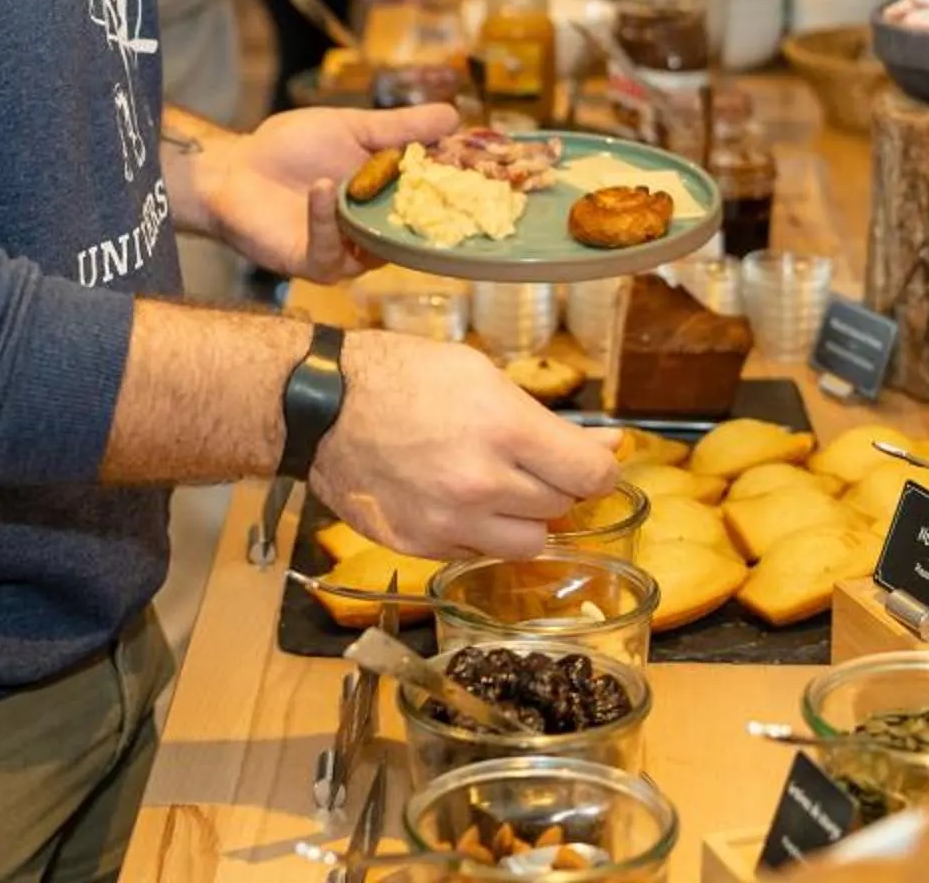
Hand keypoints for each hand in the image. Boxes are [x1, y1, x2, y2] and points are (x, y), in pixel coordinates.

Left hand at [190, 102, 456, 282]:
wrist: (234, 170)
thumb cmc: (290, 147)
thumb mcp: (351, 127)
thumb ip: (399, 127)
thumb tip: (456, 115)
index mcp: (389, 199)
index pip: (433, 199)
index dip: (456, 186)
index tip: (480, 167)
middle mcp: (376, 232)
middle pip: (417, 231)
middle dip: (435, 211)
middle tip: (451, 189)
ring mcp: (347, 253)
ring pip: (380, 248)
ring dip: (381, 217)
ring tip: (381, 181)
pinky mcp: (315, 263)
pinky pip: (330, 249)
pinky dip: (326, 217)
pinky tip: (323, 186)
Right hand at [310, 334, 621, 559]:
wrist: (321, 407)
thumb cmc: (398, 376)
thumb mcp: (479, 374)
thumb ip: (545, 418)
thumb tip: (607, 445)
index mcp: (504, 429)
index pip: (591, 474)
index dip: (601, 469)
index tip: (595, 462)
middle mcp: (482, 483)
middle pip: (561, 507)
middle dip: (555, 484)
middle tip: (528, 461)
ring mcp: (451, 522)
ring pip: (529, 543)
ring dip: (525, 518)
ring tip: (498, 488)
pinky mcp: (423, 547)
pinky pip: (478, 553)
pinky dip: (480, 533)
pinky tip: (458, 501)